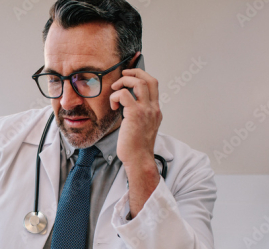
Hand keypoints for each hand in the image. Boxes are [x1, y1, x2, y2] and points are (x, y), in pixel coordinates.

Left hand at [109, 64, 162, 216]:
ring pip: (138, 83)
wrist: (139, 160)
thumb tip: (125, 107)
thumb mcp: (140, 128)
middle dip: (133, 73)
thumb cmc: (136, 147)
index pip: (153, 84)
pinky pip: (125, 95)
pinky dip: (116, 96)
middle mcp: (153, 108)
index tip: (132, 68)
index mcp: (155, 110)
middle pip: (148, 78)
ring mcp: (145, 110)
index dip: (142, 73)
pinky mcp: (135, 115)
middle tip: (121, 77)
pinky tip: (113, 105)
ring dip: (123, 83)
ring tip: (115, 91)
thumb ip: (137, 115)